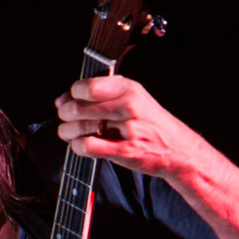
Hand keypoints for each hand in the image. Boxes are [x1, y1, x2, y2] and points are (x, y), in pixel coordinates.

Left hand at [54, 75, 208, 183]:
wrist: (177, 150)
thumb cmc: (149, 123)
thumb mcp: (132, 98)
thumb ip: (99, 95)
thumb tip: (61, 100)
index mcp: (129, 89)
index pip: (88, 86)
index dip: (72, 94)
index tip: (70, 99)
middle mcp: (129, 106)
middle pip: (78, 107)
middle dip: (65, 114)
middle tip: (66, 118)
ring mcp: (128, 129)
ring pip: (79, 127)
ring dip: (67, 132)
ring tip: (70, 133)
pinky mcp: (125, 151)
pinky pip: (87, 146)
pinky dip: (77, 147)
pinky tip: (82, 145)